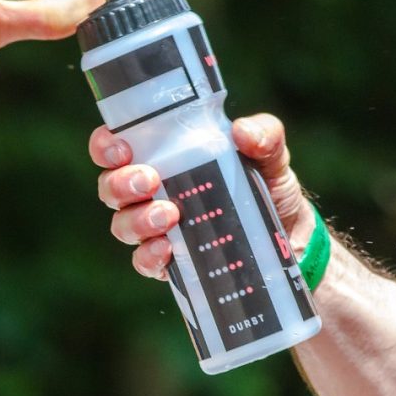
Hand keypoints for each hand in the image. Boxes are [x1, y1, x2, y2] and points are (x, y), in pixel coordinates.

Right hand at [89, 113, 315, 279]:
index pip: (115, 148)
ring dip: (137, 219)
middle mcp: (151, 193)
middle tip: (150, 180)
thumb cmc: (267, 184)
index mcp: (162, 157)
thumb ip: (263, 134)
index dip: (106, 146)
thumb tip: (243, 133)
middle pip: (110, 188)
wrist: (290, 235)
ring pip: (122, 225)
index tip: (122, 149)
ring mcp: (157, 230)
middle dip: (121, 184)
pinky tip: (167, 249)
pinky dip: (149, 255)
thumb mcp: (270, 154)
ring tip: (169, 215)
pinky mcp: (171, 262)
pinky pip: (144, 262)